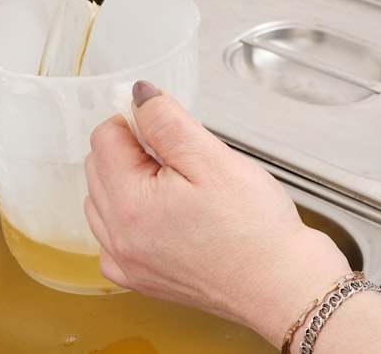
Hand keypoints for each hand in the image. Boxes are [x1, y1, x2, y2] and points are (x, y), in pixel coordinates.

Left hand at [84, 81, 350, 346]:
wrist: (282, 286)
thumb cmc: (256, 230)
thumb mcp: (213, 159)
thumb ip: (167, 121)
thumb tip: (137, 95)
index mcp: (130, 205)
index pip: (104, 137)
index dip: (137, 122)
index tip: (167, 128)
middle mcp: (118, 238)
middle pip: (98, 166)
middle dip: (132, 151)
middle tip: (181, 160)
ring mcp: (125, 262)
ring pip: (102, 199)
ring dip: (128, 182)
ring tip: (178, 188)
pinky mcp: (138, 278)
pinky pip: (112, 235)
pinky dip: (129, 217)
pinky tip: (164, 216)